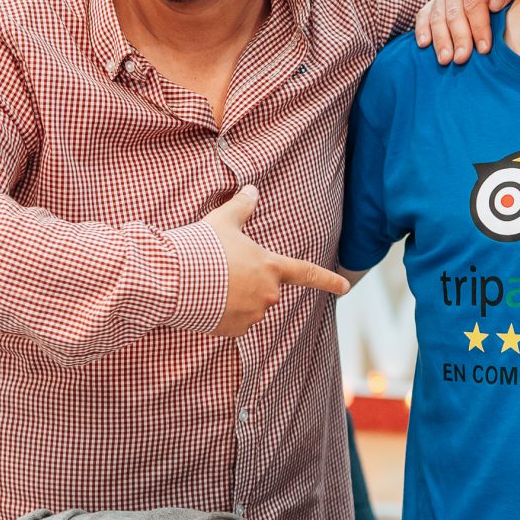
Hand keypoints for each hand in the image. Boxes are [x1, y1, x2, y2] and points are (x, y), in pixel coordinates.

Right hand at [205, 185, 349, 336]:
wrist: (174, 278)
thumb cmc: (201, 246)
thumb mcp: (223, 220)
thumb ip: (242, 206)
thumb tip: (252, 189)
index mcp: (271, 267)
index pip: (308, 274)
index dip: (329, 280)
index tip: (346, 288)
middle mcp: (268, 294)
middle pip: (265, 288)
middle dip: (247, 281)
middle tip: (220, 269)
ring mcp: (252, 314)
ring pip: (248, 306)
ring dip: (234, 297)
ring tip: (208, 283)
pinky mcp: (233, 330)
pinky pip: (232, 322)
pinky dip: (222, 313)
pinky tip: (205, 300)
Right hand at [412, 0, 519, 64]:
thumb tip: (494, 3)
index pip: (474, 3)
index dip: (479, 27)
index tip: (485, 49)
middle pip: (454, 13)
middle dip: (459, 38)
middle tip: (462, 59)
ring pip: (437, 17)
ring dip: (440, 40)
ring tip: (445, 60)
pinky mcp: (433, 0)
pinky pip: (423, 15)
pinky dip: (422, 30)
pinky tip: (424, 45)